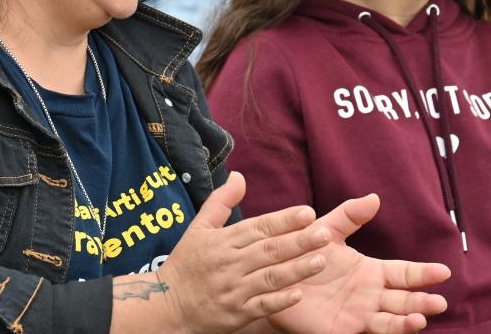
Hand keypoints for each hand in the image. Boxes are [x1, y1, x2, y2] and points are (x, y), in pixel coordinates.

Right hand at [157, 172, 334, 332]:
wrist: (166, 306)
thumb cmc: (186, 264)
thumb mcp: (198, 228)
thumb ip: (221, 201)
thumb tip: (239, 176)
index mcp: (222, 242)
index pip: (258, 227)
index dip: (284, 220)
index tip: (307, 212)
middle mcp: (229, 264)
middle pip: (269, 250)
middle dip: (298, 241)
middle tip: (324, 233)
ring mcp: (233, 290)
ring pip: (270, 278)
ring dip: (296, 269)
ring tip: (321, 260)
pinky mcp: (236, 314)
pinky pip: (261, 306)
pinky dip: (280, 301)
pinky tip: (299, 294)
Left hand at [268, 195, 449, 333]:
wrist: (273, 279)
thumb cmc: (302, 254)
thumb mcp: (326, 232)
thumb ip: (348, 217)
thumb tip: (374, 197)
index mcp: (370, 272)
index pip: (404, 273)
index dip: (423, 274)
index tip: (444, 271)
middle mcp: (370, 295)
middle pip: (404, 300)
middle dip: (423, 302)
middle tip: (439, 302)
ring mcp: (359, 315)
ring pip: (391, 321)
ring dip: (408, 321)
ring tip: (421, 318)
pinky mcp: (343, 330)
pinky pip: (369, 333)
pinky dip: (386, 332)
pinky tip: (396, 327)